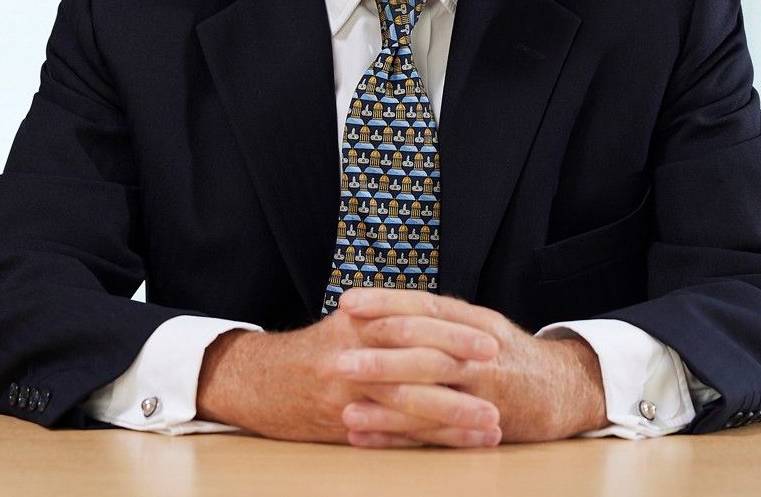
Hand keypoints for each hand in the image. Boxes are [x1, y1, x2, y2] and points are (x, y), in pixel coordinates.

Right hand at [195, 306, 502, 446]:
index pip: (417, 325)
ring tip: (492, 425)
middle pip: (417, 367)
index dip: (457, 335)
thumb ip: (393, 318)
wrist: (259, 381)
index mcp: (360, 322)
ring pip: (409, 406)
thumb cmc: (316, 350)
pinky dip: (430, 441)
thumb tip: (447, 316)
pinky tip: (460, 444)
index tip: (493, 342)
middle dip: (464, 380)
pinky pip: (393, 435)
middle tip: (502, 387)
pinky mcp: (343, 424)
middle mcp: (354, 355)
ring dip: (455, 418)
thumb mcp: (350, 322)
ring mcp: (347, 393)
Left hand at [336, 287, 609, 445]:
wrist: (566, 388)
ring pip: (431, 396)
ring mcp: (485, 391)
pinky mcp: (484, 426)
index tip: (347, 303)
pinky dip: (399, 437)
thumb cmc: (512, 355)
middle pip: (427, 352)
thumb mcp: (483, 326)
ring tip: (345, 410)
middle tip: (338, 361)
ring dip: (386, 405)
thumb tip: (387, 305)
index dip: (386, 303)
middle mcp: (481, 353)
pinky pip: (435, 433)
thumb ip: (442, 319)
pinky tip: (366, 438)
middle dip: (380, 358)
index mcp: (477, 322)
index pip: (427, 308)